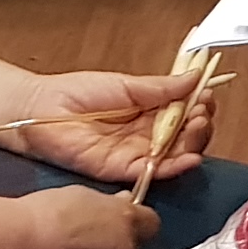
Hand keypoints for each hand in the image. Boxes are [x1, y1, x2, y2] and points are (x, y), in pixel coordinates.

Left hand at [11, 67, 217, 184]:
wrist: (41, 110)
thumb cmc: (77, 92)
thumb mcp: (126, 84)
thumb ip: (160, 87)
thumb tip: (196, 76)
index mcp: (148, 109)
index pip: (184, 110)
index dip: (199, 105)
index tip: (206, 96)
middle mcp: (145, 133)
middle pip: (184, 135)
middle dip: (200, 125)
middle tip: (201, 113)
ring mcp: (135, 152)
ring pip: (174, 154)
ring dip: (193, 144)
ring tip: (197, 128)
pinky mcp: (122, 170)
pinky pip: (154, 172)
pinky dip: (174, 167)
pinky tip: (189, 158)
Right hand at [12, 181, 158, 248]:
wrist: (18, 245)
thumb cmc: (43, 216)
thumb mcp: (82, 195)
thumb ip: (109, 204)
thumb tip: (120, 205)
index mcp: (126, 219)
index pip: (151, 223)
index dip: (136, 222)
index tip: (125, 220)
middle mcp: (126, 248)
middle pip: (136, 248)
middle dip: (121, 244)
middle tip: (96, 238)